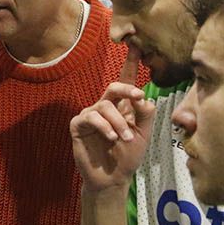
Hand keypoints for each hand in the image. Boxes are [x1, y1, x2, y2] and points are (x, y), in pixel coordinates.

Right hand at [70, 47, 154, 192]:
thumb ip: (145, 114)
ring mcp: (91, 115)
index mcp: (123, 107)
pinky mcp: (78, 125)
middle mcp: (106, 107)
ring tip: (126, 138)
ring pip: (105, 105)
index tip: (136, 45)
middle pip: (114, 86)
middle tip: (138, 96)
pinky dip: (104, 126)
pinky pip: (90, 117)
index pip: (126, 81)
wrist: (112, 180)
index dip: (130, 63)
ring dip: (118, 121)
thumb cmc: (128, 156)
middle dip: (126, 88)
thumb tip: (143, 96)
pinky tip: (111, 138)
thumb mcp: (144, 135)